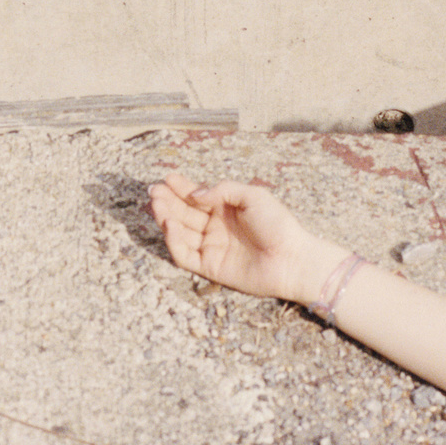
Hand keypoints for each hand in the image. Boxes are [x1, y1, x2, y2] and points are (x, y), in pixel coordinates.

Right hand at [149, 173, 338, 304]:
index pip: (198, 196)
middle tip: (154, 190)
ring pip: (182, 232)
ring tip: (157, 204)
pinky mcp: (210, 267)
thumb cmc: (277, 223)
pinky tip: (170, 226)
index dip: (181, 187)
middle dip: (169, 201)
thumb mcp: (252, 196)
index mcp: (227, 207)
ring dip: (167, 218)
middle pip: (185, 212)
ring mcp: (212, 246)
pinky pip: (186, 255)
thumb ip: (223, 191)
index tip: (167, 177)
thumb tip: (196, 193)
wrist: (291, 258)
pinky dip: (175, 241)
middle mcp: (216, 226)